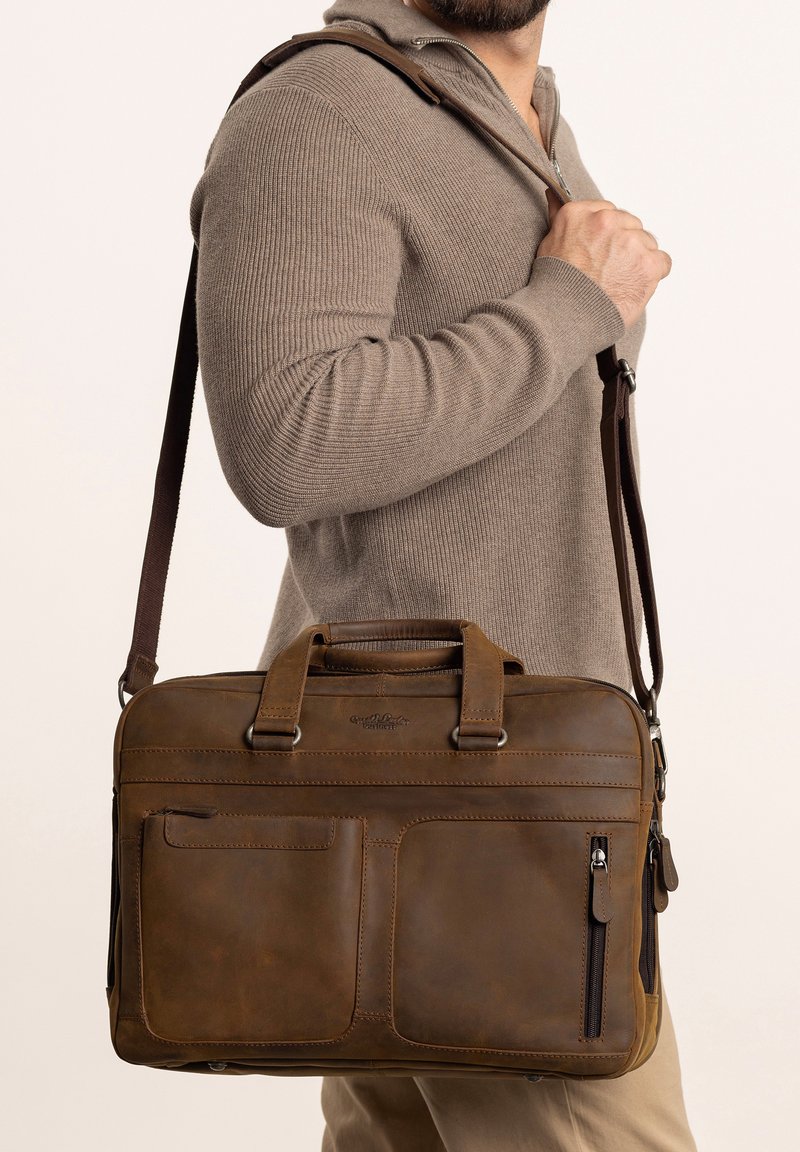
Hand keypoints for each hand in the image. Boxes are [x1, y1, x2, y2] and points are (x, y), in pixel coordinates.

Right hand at [536, 190, 671, 329]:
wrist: (566, 317)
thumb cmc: (556, 287)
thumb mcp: (548, 244)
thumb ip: (560, 219)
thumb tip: (553, 195)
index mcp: (580, 213)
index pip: (608, 213)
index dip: (606, 235)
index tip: (600, 251)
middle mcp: (607, 221)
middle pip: (630, 225)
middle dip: (623, 246)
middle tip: (608, 270)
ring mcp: (630, 241)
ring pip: (646, 243)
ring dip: (637, 260)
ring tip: (618, 281)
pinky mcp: (648, 262)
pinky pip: (662, 262)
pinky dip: (652, 275)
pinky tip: (633, 286)